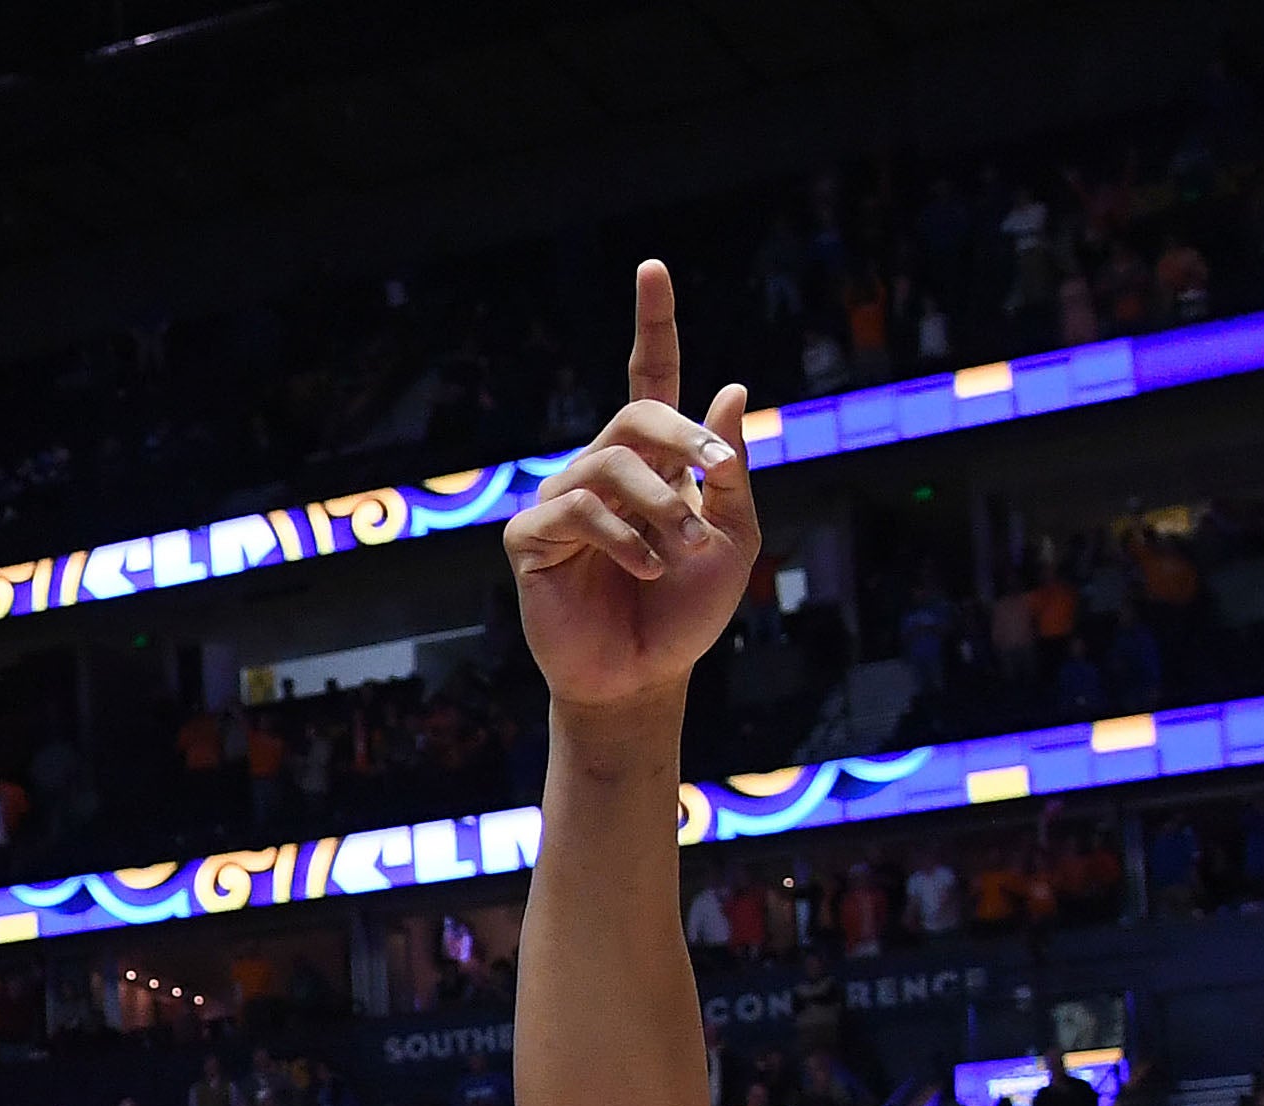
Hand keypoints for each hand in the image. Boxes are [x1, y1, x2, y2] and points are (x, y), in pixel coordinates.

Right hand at [504, 261, 760, 716]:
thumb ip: (730, 471)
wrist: (645, 678)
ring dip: (661, 507)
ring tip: (681, 552)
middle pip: (636, 415)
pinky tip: (646, 569)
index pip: (647, 378)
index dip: (652, 323)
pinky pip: (575, 512)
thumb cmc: (686, 612)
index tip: (653, 269)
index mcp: (652, 463)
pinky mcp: (530, 542)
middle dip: (682, 439)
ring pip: (609, 466)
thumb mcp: (732, 536)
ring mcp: (561, 503)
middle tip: (717, 475)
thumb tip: (728, 387)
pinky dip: (622, 538)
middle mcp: (602, 471)